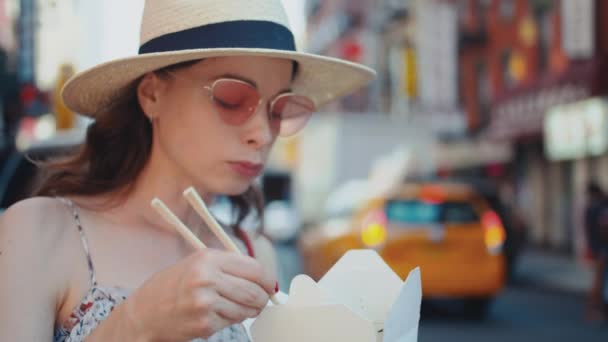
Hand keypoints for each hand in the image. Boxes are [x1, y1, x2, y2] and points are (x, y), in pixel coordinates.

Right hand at [126, 249, 276, 340]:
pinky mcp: (204, 324)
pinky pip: (232, 321)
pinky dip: (231, 319)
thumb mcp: (198, 263)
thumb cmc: (173, 285)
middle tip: (261, 300)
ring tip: (234, 306)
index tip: (270, 285)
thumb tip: (265, 278)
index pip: (254, 269)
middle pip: (254, 291)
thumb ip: (230, 266)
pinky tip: (217, 313)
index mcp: (208, 259)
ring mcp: (205, 303)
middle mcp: (207, 279)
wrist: (144, 313)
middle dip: (262, 298)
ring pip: (246, 309)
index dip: (268, 279)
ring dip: (248, 310)